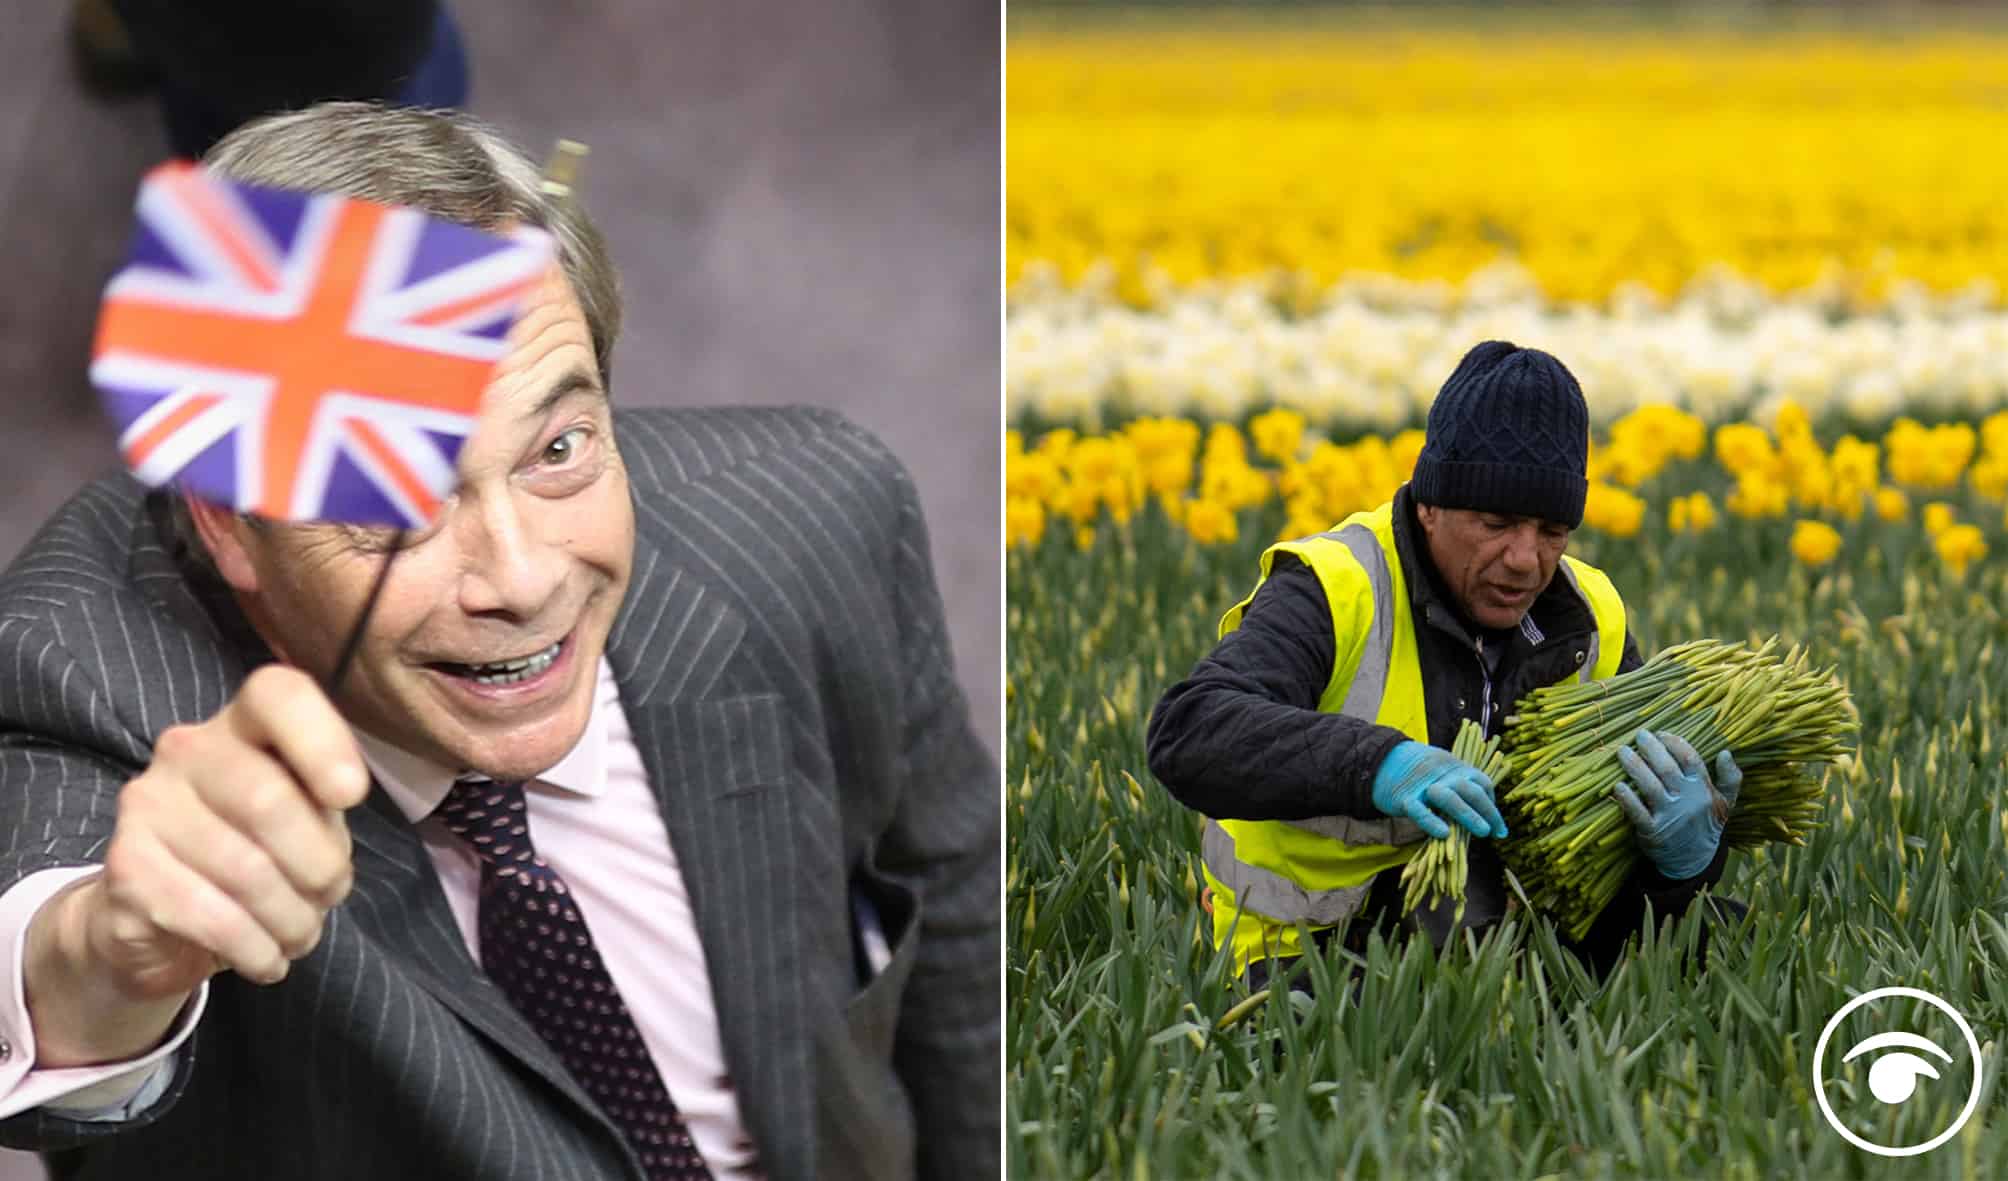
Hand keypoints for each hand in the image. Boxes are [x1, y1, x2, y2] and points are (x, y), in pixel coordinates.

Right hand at [25, 665, 369, 1065]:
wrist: (156, 919)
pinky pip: (212, 917)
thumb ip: (324, 803)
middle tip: (329, 898)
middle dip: (320, 868)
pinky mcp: (125, 868)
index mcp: (244, 725)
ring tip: (300, 935)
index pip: (277, 694)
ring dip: (292, 920)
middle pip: (269, 800)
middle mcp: (187, 750)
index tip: (351, 796)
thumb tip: (342, 796)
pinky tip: (267, 960)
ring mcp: (147, 806)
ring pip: (246, 871)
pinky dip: (256, 949)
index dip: (322, 741)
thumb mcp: (303, 821)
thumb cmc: (255, 853)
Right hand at [1371, 740, 1507, 840]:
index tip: (1498, 827)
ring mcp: (1423, 786)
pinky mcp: (1404, 798)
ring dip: (1469, 815)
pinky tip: (1443, 834)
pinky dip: (1432, 822)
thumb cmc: (1415, 772)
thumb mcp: (1441, 770)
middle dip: (1487, 810)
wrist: (1379, 760)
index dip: (1493, 805)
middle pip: (1471, 789)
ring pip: (1450, 798)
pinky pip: (1419, 810)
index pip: (1482, 783)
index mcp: (1454, 767)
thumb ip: (1458, 786)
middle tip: (1495, 831)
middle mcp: (1442, 774)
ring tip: (1483, 831)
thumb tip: (1481, 813)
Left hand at [1613, 729, 1741, 879]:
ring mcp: (1669, 816)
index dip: (1675, 743)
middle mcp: (1687, 801)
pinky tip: (1616, 785)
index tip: (1661, 733)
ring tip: (1622, 751)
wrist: (1693, 860)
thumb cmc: (1706, 823)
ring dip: (1635, 767)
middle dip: (1652, 749)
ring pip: (1650, 786)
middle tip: (1640, 735)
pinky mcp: (1652, 831)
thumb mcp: (1725, 802)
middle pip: (1667, 768)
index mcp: (1704, 790)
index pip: (1691, 760)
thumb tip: (1726, 753)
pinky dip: (1627, 799)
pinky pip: (1637, 812)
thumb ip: (1730, 778)